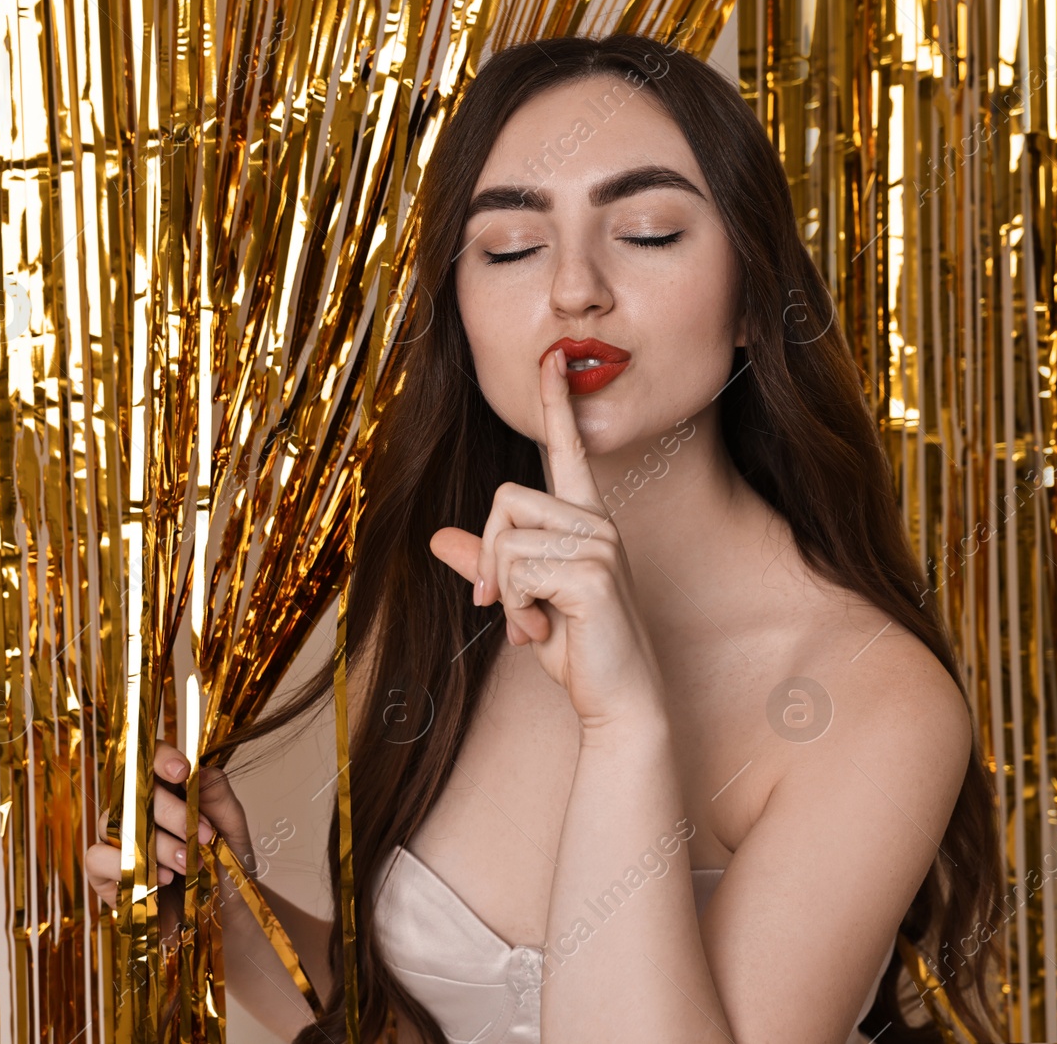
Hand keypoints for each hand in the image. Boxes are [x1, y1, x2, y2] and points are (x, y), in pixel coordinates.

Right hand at [85, 739, 254, 909]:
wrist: (223, 914)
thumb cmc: (225, 866)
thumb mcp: (231, 829)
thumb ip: (218, 797)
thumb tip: (200, 770)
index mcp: (166, 792)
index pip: (149, 760)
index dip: (159, 758)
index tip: (182, 771)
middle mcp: (135, 811)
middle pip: (133, 791)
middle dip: (171, 812)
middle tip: (202, 836)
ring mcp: (116, 840)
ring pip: (115, 823)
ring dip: (157, 843)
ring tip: (189, 863)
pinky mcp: (103, 873)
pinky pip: (97, 857)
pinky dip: (127, 865)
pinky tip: (160, 879)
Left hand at [428, 346, 665, 727]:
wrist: (618, 699)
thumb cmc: (578, 648)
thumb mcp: (523, 602)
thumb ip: (488, 566)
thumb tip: (437, 540)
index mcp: (584, 520)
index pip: (567, 451)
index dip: (556, 404)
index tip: (552, 357)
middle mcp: (596, 521)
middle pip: (504, 498)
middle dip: (488, 554)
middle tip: (502, 604)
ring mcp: (599, 543)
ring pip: (506, 536)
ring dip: (504, 589)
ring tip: (534, 622)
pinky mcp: (592, 572)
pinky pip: (518, 570)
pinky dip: (516, 607)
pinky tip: (543, 630)